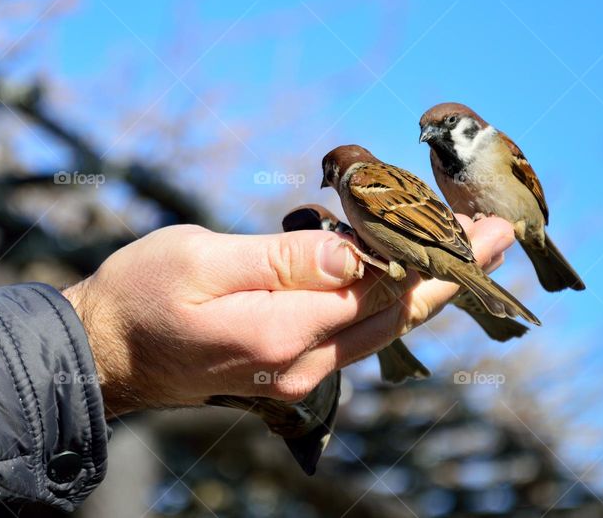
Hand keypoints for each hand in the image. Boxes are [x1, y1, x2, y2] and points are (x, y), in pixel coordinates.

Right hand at [62, 215, 513, 416]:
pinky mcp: (287, 371)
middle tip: (496, 233)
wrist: (106, 352)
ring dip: (425, 288)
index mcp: (282, 331)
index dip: (436, 255)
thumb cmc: (142, 294)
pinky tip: (403, 280)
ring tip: (464, 251)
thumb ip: (283, 259)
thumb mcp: (204, 260)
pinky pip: (354, 336)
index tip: (484, 228)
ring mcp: (296, 374)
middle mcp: (301, 363)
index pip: (381, 289)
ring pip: (380, 328)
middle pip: (396, 313)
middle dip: (449, 272)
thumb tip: (356, 252)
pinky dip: (388, 304)